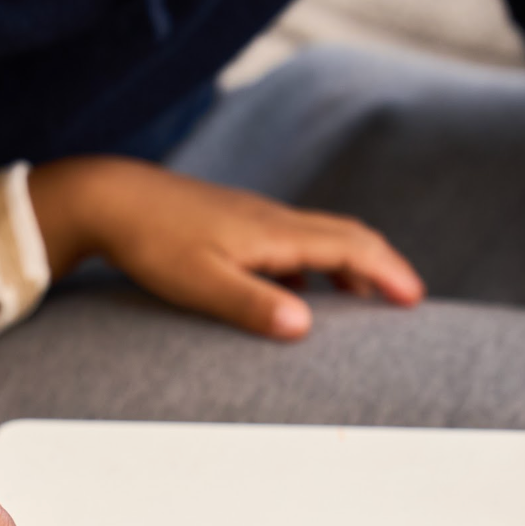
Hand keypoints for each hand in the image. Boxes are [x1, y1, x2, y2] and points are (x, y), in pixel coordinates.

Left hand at [27, 156, 422, 337]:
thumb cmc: (152, 242)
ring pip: (318, 237)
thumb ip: (252, 304)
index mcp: (274, 233)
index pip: (350, 246)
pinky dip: (311, 266)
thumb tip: (305, 327)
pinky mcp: (233, 222)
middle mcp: (272, 219)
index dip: (388, 272)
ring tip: (361, 302)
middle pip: (344, 235)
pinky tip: (297, 292)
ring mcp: (253, 218)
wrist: (110, 199)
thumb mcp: (200, 283)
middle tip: (404, 300)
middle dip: (380, 266)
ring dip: (348, 266)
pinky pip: (290, 242)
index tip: (415, 300)